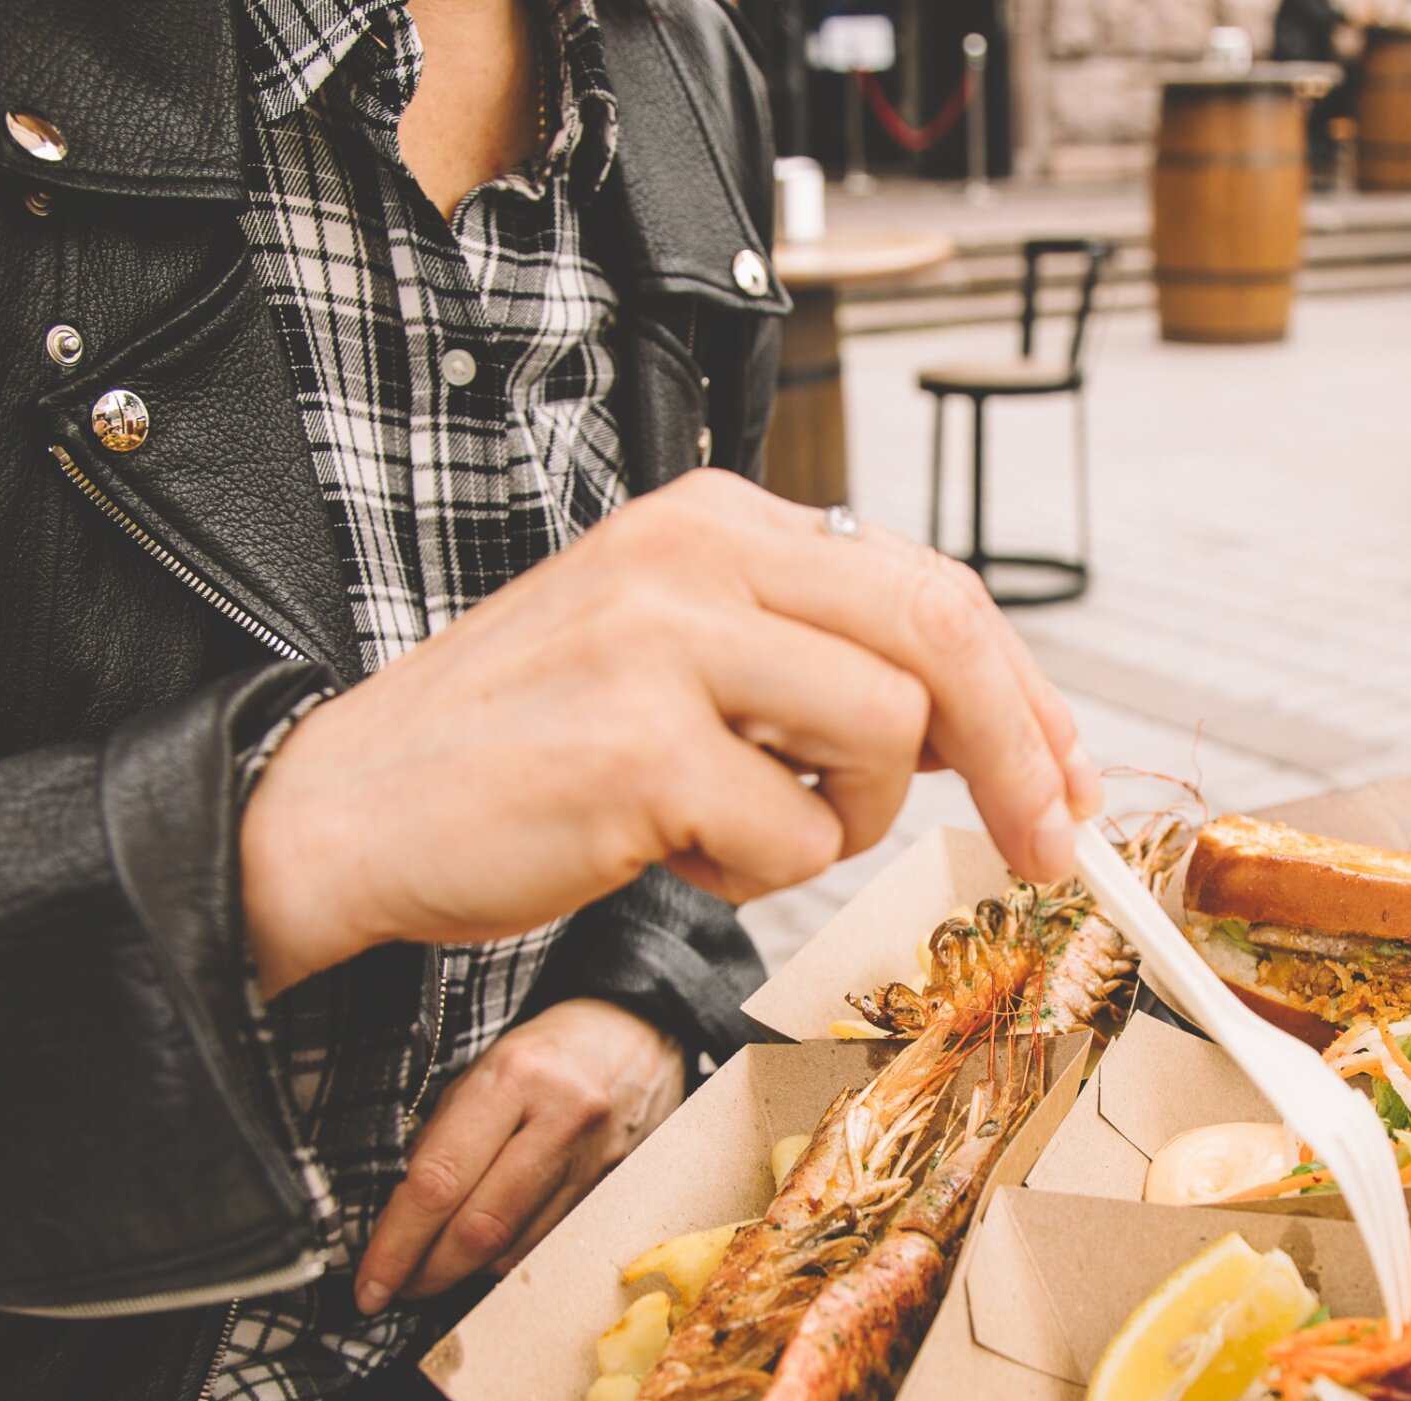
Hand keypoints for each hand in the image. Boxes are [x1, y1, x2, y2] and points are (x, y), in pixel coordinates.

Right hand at [242, 470, 1101, 995]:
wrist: (345, 812)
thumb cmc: (520, 754)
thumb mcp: (675, 661)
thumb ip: (811, 664)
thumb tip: (980, 729)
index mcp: (714, 517)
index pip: (926, 580)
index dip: (1021, 687)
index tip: (1065, 772)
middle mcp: (695, 550)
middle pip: (939, 629)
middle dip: (1020, 752)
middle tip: (1049, 842)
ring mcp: (665, 640)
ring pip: (882, 734)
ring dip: (837, 822)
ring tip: (729, 829)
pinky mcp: (640, 746)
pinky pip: (793, 835)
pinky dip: (753, 873)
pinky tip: (663, 852)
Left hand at [353, 999, 682, 1310]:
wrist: (638, 1033)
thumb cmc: (544, 1053)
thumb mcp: (482, 1071)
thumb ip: (442, 1140)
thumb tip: (398, 1219)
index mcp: (514, 1078)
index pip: (440, 1180)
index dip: (397, 1243)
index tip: (370, 1283)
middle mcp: (561, 1120)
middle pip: (481, 1228)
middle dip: (428, 1272)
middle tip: (394, 1289)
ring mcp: (597, 1160)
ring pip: (517, 1249)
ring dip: (466, 1273)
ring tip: (435, 1269)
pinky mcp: (617, 1188)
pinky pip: (550, 1244)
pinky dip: (509, 1258)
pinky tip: (487, 1252)